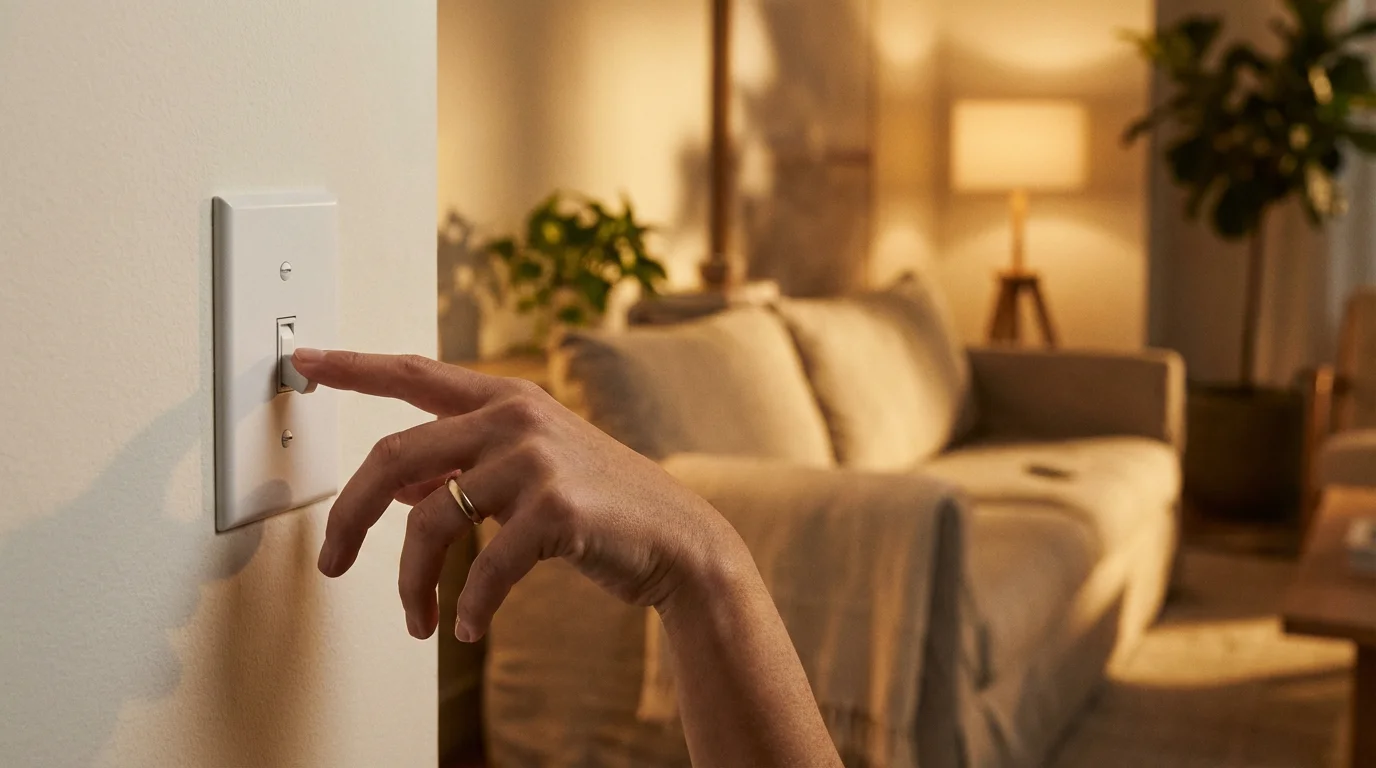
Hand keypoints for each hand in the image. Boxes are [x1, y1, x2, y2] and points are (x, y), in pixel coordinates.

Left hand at [292, 348, 746, 641]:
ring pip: (430, 521)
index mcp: (508, 399)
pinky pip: (483, 566)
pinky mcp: (554, 510)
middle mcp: (516, 418)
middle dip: (349, 517)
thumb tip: (400, 488)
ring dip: (411, 583)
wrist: (677, 540)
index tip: (305, 361)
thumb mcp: (530, 471)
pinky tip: (468, 626)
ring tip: (419, 621)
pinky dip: (468, 605)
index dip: (354, 367)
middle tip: (331, 562)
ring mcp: (535, 460)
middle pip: (394, 455)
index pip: (414, 374)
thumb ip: (466, 467)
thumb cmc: (600, 507)